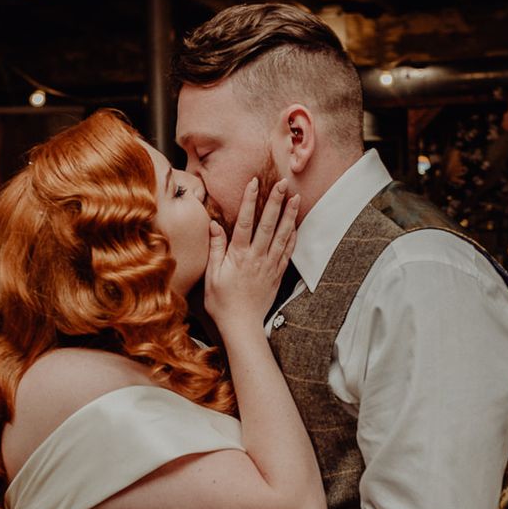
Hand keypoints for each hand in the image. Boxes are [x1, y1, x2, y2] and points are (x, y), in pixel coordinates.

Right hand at [204, 177, 298, 333]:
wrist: (241, 325)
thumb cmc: (222, 301)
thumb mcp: (212, 274)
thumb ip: (216, 248)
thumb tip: (215, 224)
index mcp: (238, 255)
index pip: (245, 222)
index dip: (250, 200)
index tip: (254, 183)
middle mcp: (257, 258)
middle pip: (268, 225)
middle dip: (275, 202)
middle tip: (283, 184)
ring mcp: (269, 266)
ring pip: (282, 236)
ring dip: (289, 216)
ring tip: (295, 198)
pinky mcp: (277, 275)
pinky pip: (287, 253)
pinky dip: (292, 238)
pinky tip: (296, 225)